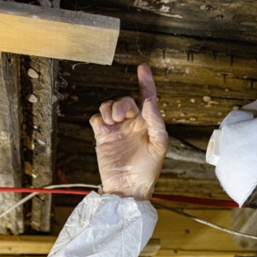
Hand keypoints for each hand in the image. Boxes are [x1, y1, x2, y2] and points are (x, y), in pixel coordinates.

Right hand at [89, 64, 168, 199]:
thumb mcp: (160, 146)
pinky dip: (99, 118)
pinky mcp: (103, 137)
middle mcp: (133, 124)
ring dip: (110, 109)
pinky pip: (97, 119)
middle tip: (121, 117)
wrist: (128, 188)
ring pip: (109, 106)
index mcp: (148, 124)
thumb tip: (149, 102)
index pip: (148, 98)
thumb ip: (156, 122)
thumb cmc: (148, 170)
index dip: (146, 82)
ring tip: (113, 122)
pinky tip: (104, 128)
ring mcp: (117, 130)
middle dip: (122, 104)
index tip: (142, 68)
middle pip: (125, 101)